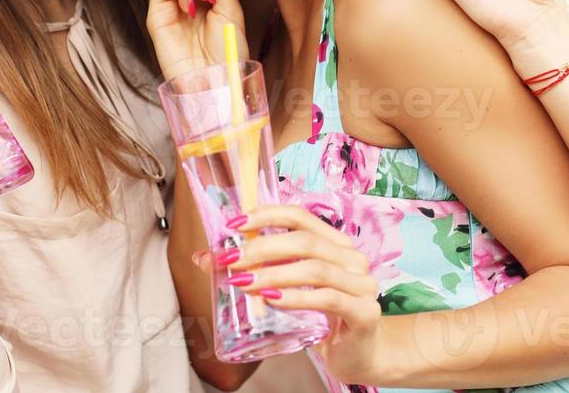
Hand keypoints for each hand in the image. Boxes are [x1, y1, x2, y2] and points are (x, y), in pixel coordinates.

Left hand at [212, 205, 383, 385]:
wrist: (358, 353)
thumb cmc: (321, 316)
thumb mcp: (289, 287)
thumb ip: (257, 269)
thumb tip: (203, 259)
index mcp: (336, 243)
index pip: (300, 216)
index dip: (266, 215)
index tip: (234, 224)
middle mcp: (353, 258)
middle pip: (304, 241)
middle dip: (261, 247)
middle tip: (230, 259)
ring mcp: (362, 285)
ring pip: (314, 269)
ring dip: (273, 273)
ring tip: (243, 282)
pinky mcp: (364, 313)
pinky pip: (327, 298)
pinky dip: (296, 297)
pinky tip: (272, 300)